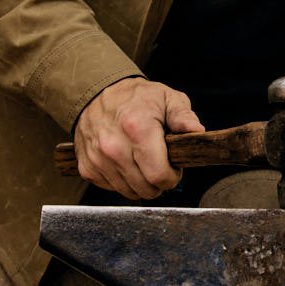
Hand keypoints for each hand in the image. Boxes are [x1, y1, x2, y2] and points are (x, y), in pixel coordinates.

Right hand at [72, 77, 201, 199]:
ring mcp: (98, 159)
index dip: (172, 176)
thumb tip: (197, 132)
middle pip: (146, 188)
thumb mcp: (167, 98)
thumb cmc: (136, 98)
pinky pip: (112, 188)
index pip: (159, 175)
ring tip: (144, 162)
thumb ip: (184, 117)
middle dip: (159, 182)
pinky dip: (123, 181)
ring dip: (141, 183)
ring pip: (129, 192)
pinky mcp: (87, 167)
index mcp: (137, 128)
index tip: (173, 166)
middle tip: (160, 164)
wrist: (95, 93)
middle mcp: (114, 146)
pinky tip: (127, 163)